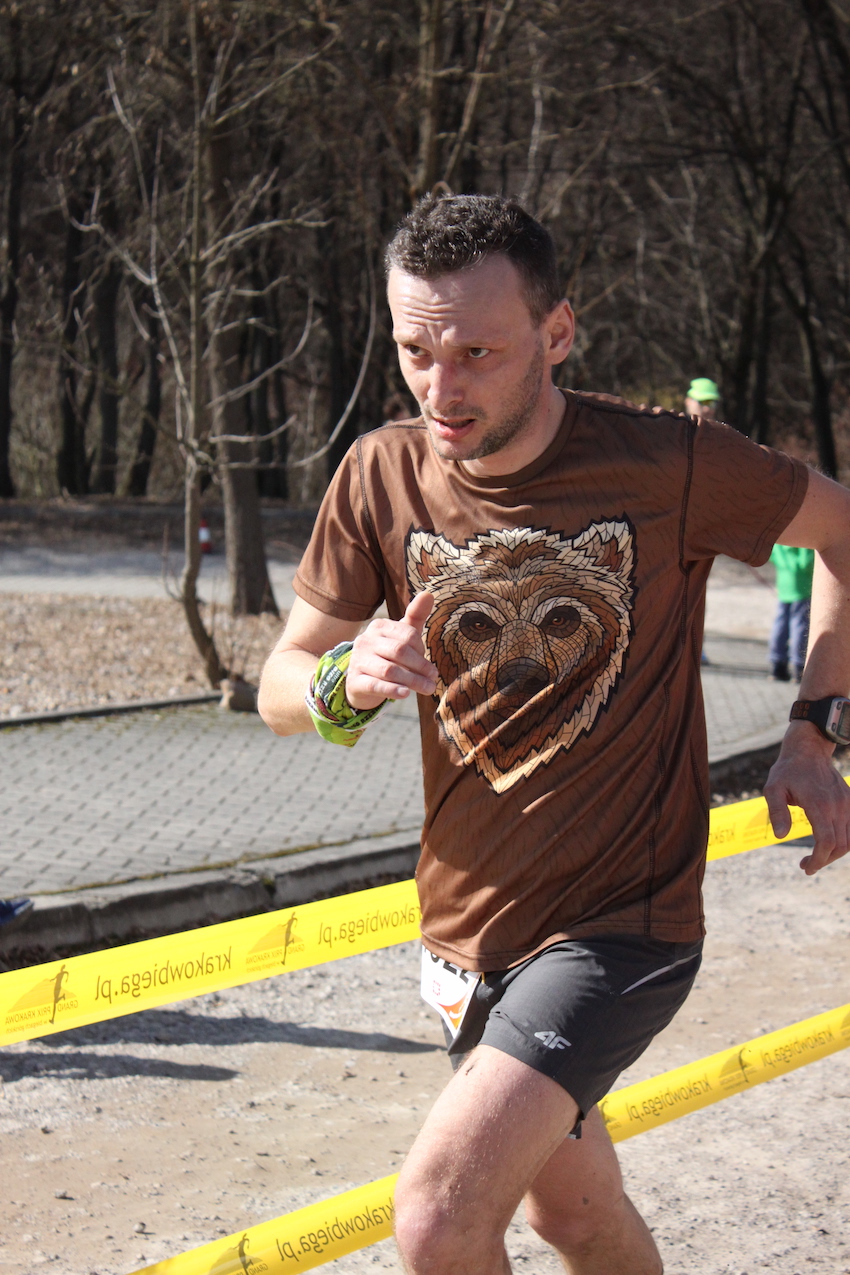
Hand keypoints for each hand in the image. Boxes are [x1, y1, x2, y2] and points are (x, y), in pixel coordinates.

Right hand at [346, 592, 438, 709]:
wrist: (361, 681)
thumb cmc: (387, 655)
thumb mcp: (401, 635)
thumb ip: (415, 616)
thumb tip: (428, 593)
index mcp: (379, 626)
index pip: (407, 635)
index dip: (421, 650)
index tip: (428, 662)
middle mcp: (365, 641)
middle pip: (399, 651)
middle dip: (421, 666)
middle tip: (434, 678)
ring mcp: (358, 661)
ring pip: (389, 670)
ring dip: (413, 681)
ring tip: (428, 689)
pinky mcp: (355, 681)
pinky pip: (375, 685)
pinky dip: (392, 690)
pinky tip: (405, 694)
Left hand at [763, 721, 849, 873]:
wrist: (808, 749)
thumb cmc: (787, 770)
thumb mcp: (773, 788)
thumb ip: (776, 812)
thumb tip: (781, 836)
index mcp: (819, 804)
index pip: (827, 841)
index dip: (819, 859)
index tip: (806, 867)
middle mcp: (838, 805)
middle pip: (841, 845)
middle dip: (824, 860)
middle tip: (807, 866)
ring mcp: (847, 803)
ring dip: (835, 853)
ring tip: (816, 858)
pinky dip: (843, 841)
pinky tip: (828, 845)